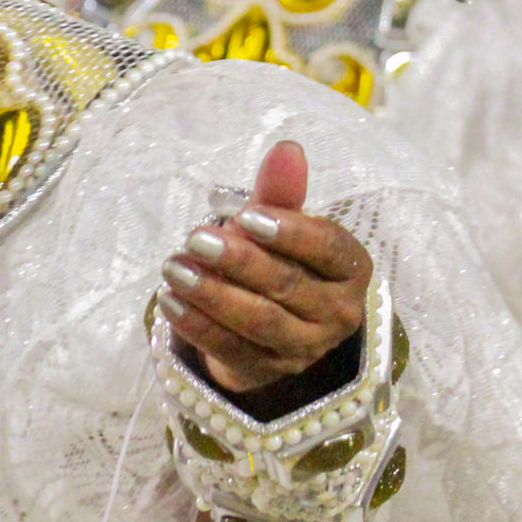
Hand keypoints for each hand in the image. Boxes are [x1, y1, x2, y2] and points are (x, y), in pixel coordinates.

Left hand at [158, 140, 369, 393]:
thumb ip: (282, 192)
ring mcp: (304, 349)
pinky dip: (199, 326)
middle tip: (196, 239)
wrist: (273, 322)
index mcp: (350, 270)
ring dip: (213, 295)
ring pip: (260, 322)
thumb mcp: (281, 224)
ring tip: (175, 268)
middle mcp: (337, 313)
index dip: (290, 234)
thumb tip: (288, 149)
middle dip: (240, 262)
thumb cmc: (281, 258)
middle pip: (289, 286)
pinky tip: (171, 301)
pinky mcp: (267, 372)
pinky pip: (232, 351)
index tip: (247, 217)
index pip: (329, 250)